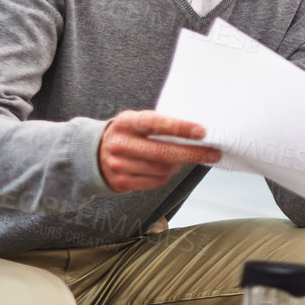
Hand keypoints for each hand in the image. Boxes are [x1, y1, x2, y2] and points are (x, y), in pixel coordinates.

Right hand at [97, 111, 220, 192]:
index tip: (202, 131)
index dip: (181, 128)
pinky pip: (156, 181)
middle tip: (213, 153)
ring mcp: (119, 165)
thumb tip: (196, 133)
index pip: (156, 124)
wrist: (91, 153)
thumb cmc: (126, 134)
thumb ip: (159, 124)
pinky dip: (167, 175)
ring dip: (179, 165)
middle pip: (164, 152)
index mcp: (126, 123)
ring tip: (182, 158)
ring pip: (163, 169)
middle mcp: (120, 144)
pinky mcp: (121, 182)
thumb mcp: (136, 121)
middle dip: (193, 154)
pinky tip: (166, 168)